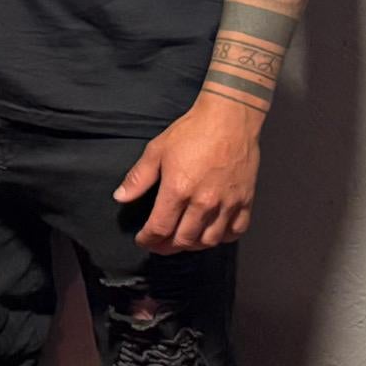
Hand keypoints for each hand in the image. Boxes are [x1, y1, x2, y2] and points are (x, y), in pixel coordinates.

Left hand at [114, 97, 261, 251]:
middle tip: (159, 244)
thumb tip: (120, 198)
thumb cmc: (192, 131)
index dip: (148, 239)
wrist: (229, 119)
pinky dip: (222, 238)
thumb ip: (138, 178)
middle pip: (183, 240)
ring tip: (182, 240)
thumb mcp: (156, 150)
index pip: (159, 228)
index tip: (143, 240)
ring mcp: (227, 203)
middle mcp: (203, 202)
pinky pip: (235, 231)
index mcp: (178, 190)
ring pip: (209, 241)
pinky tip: (212, 233)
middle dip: (167, 246)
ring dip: (193, 245)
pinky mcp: (245, 200)